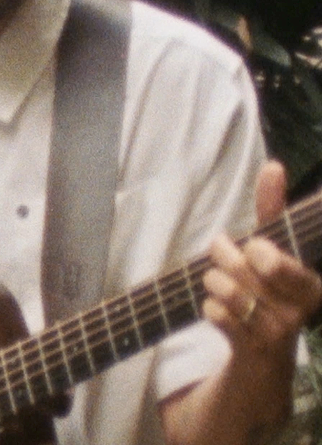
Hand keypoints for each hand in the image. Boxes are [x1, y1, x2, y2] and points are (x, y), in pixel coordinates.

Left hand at [202, 161, 321, 418]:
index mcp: (311, 284)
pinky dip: (210, 306)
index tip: (255, 250)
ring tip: (221, 283)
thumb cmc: (268, 287)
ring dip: (214, 280)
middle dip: (225, 255)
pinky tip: (223, 311)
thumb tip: (273, 165)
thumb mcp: (273, 247)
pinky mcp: (253, 349)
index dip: (262, 254)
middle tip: (225, 254)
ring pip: (226, 288)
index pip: (283, 263)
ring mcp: (278, 333)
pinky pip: (215, 312)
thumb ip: (272, 208)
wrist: (265, 354)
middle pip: (245, 267)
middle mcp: (302, 310)